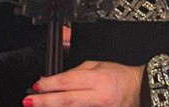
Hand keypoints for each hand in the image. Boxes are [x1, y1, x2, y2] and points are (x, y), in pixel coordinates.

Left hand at [25, 61, 143, 106]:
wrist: (139, 89)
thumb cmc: (118, 76)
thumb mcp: (96, 65)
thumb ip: (73, 73)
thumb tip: (52, 80)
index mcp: (98, 79)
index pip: (68, 82)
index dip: (49, 85)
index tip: (36, 86)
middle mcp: (100, 97)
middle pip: (67, 101)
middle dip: (46, 101)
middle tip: (29, 102)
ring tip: (38, 106)